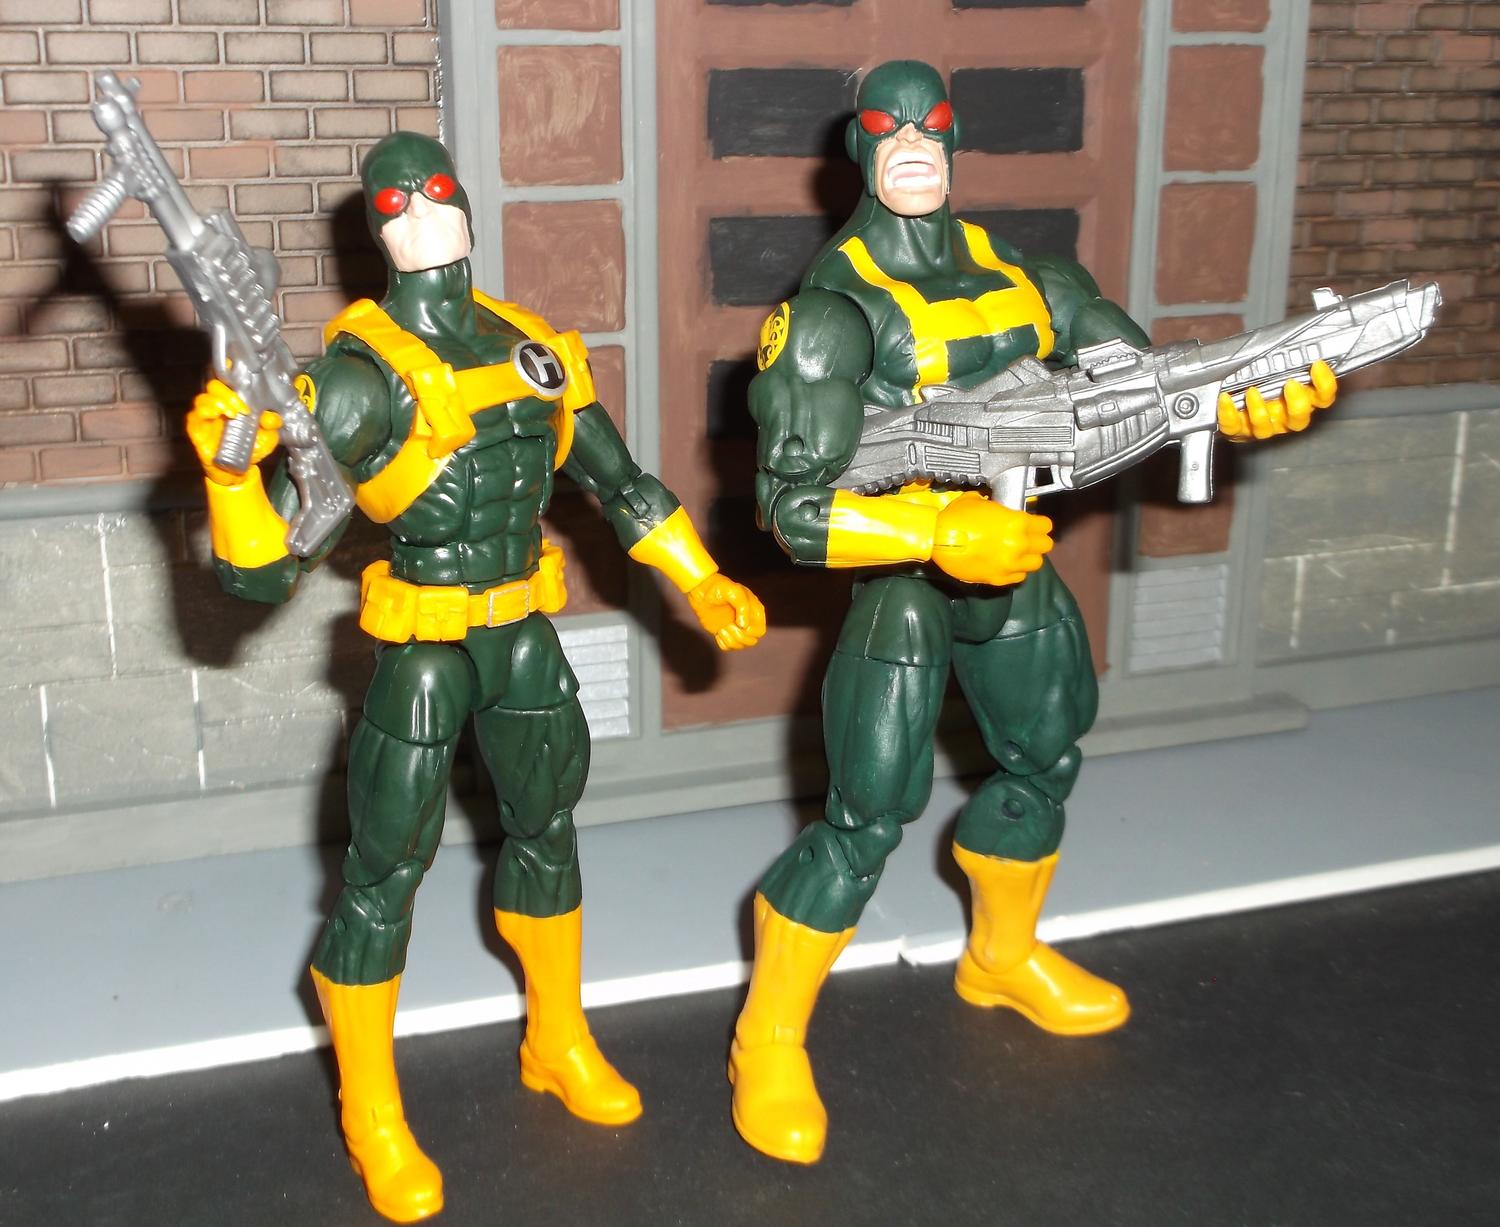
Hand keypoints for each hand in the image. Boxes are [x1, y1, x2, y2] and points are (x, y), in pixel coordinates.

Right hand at [186, 378, 281, 484]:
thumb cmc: (249, 449)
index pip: (229, 382)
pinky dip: (203, 412)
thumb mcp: (268, 437)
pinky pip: (193, 416)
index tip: (250, 396)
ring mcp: (205, 418)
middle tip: (243, 410)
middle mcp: (217, 407)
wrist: (237, 471)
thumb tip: (271, 417)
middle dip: (229, 394)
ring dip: (217, 402)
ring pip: (202, 399)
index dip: (237, 383)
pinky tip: (214, 415)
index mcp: (233, 403)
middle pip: (214, 386)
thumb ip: (272, 425)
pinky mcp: (196, 430)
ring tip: (232, 414)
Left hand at [687, 573, 766, 650]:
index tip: (737, 622)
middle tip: (728, 625)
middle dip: (739, 636)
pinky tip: (718, 631)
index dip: (750, 631)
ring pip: (740, 646)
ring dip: (729, 638)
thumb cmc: (719, 588)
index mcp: (755, 611)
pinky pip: (728, 647)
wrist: (701, 592)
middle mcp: (748, 621)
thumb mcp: (734, 593)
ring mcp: (736, 628)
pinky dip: (722, 641)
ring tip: (722, 627)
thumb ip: (743, 608)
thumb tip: (744, 626)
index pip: (759, 631)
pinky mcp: (725, 633)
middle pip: (752, 641)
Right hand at [931, 492, 1051, 586]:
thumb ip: (994, 507)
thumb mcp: (976, 501)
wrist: (937, 540)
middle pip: (1045, 546)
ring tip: (1020, 554)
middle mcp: (1019, 544)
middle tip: (1028, 539)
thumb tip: (995, 508)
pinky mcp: (998, 578)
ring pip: (1036, 564)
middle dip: (1038, 541)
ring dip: (1030, 557)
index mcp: (1017, 522)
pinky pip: (1019, 577)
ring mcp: (1010, 564)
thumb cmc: (956, 518)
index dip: (1039, 523)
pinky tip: (1008, 564)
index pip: (1045, 525)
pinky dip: (1016, 570)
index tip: (1034, 524)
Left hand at [1218, 359, 1336, 441]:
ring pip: (1266, 428)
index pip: (1323, 398)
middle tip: (1290, 383)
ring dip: (1260, 410)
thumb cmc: (1262, 381)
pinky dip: (1229, 413)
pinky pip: (1234, 426)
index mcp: (1301, 401)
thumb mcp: (1279, 367)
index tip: (1317, 364)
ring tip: (1251, 391)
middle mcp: (1285, 418)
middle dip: (1297, 402)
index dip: (1325, 384)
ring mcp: (1262, 427)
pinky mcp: (1238, 431)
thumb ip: (1288, 358)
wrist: (1234, 404)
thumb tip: (1297, 337)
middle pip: (1300, 418)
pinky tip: (1225, 398)